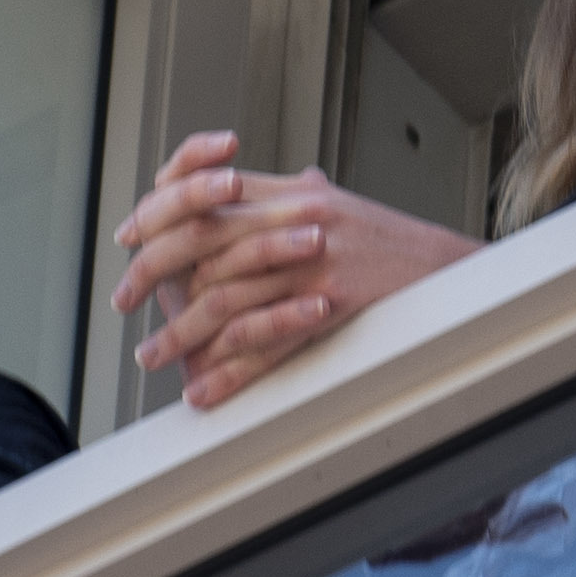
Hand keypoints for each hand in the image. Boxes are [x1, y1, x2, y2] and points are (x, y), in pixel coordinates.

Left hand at [115, 134, 480, 409]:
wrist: (451, 274)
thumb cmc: (390, 246)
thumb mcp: (334, 207)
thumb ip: (284, 196)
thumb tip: (234, 185)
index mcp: (295, 192)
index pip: (209, 189)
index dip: (160, 212)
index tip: (130, 239)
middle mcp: (300, 219)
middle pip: (202, 240)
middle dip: (152, 273)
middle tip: (124, 301)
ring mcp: (314, 263)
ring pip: (224, 299)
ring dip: (179, 334)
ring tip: (152, 357)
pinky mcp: (331, 304)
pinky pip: (265, 345)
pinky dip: (227, 372)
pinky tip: (203, 391)